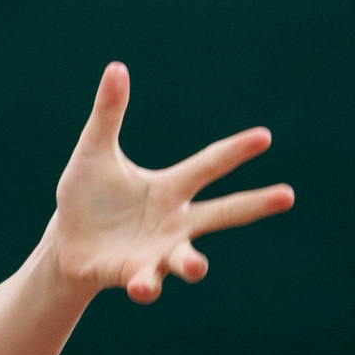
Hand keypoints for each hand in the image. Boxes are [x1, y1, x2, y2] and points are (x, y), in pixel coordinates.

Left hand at [47, 63, 294, 302]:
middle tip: (288, 195)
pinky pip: (147, 282)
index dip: (234, 151)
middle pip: (224, 213)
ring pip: (187, 258)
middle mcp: (175, 220)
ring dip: (192, 263)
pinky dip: (146, 285)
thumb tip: (116, 67)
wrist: (66, 244)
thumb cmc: (86, 198)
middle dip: (255, 204)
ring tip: (197, 267)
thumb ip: (108, 115)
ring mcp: (159, 252)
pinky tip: (142, 286)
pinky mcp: (136, 276)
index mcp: (170, 188)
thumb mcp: (93, 154)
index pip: (208, 165)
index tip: (265, 136)